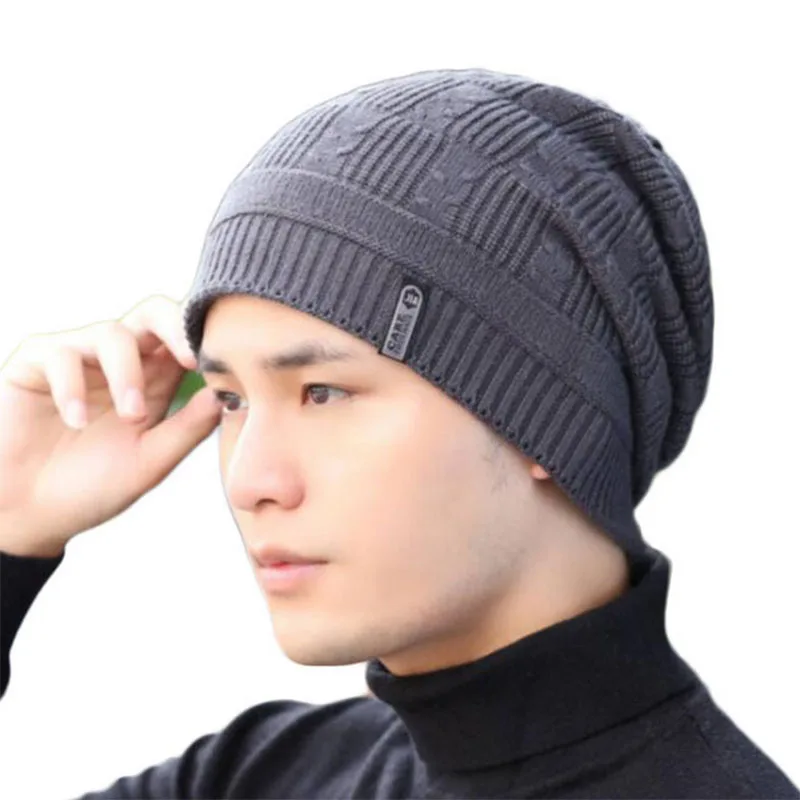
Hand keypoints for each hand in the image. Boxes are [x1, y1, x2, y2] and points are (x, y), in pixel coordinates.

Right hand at [0, 294, 220, 556]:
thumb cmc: (91, 487)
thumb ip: (188, 428)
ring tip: (132, 417)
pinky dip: (73, 387)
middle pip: (153, 313)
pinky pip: (60, 355)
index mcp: (154, 378)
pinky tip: (77, 421)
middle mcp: (118, 360)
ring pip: (112, 333)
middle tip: (192, 357)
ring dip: (128, 374)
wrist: (28, 515)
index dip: (205, 342)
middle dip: (176, 327)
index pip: (185, 338)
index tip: (224, 362)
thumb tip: (228, 393)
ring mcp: (76, 357)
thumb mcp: (150, 461)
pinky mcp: (34, 363)